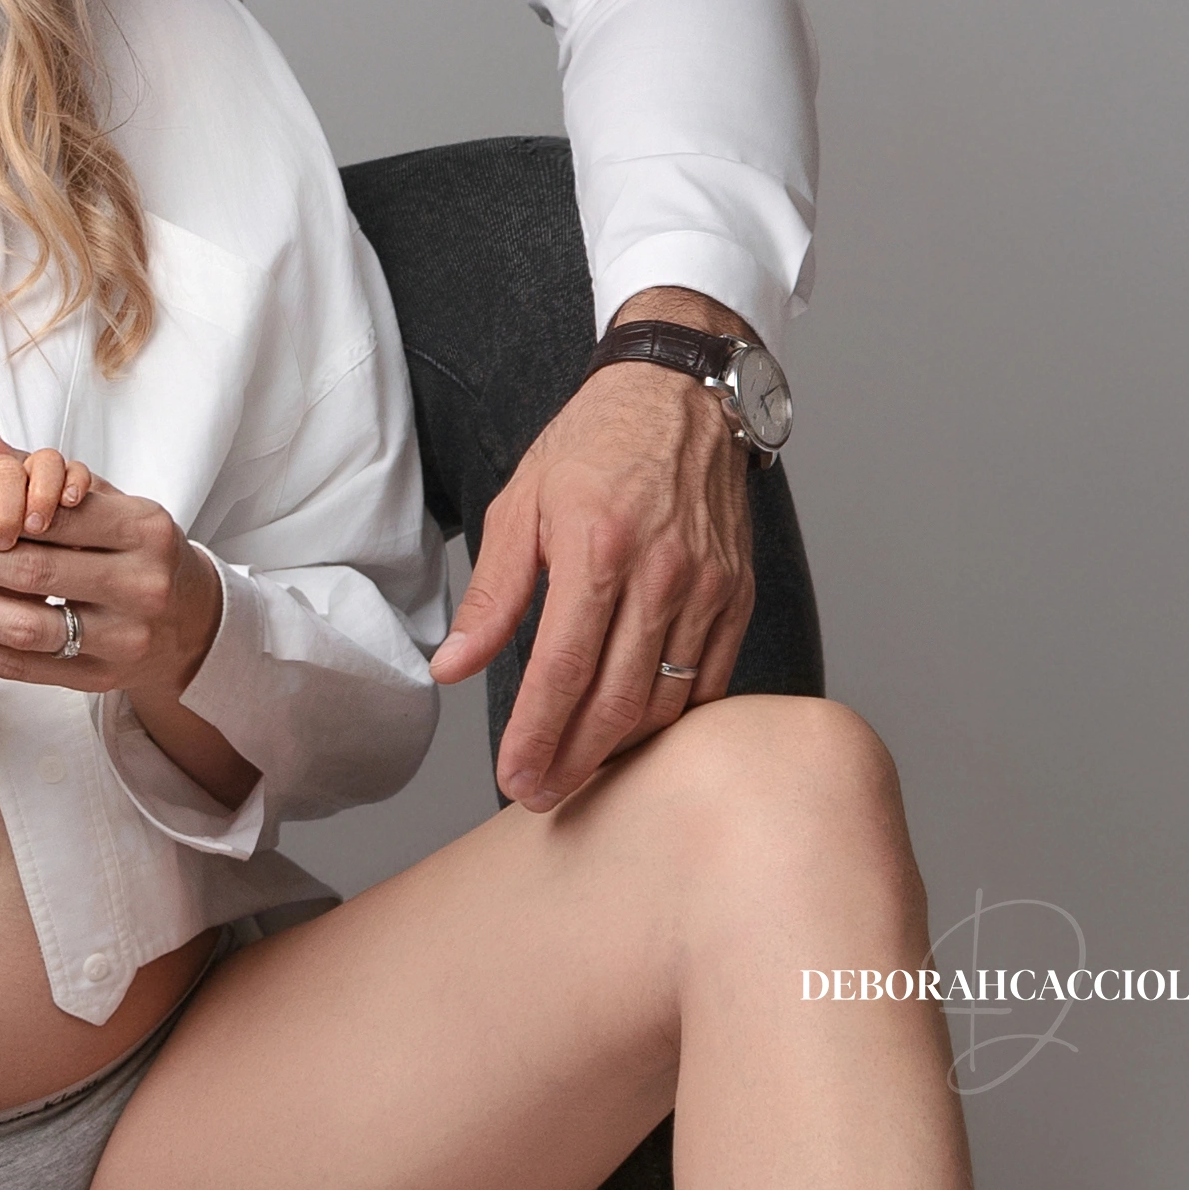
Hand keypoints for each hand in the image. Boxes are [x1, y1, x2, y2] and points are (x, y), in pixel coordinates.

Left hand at [0, 409, 218, 702]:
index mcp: (144, 528)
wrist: (191, 621)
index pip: (51, 518)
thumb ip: (38, 469)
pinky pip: (21, 667)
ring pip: (23, 626)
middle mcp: (142, 585)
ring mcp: (125, 639)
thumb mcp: (106, 500)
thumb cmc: (136, 550)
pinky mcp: (101, 679)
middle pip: (30, 573)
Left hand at [429, 292, 756, 812]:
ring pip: (665, 700)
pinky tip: (634, 732)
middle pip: (617, 701)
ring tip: (577, 768)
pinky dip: (671, 717)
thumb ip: (491, 596)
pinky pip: (709, 681)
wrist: (681, 395)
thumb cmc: (593, 444)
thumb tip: (450, 668)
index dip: (537, 737)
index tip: (515, 779)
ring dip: (619, 748)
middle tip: (539, 794)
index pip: (563, 671)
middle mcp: (661, 573)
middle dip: (573, 761)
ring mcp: (708, 587)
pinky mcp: (738, 594)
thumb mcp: (520, 504)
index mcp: (597, 548)